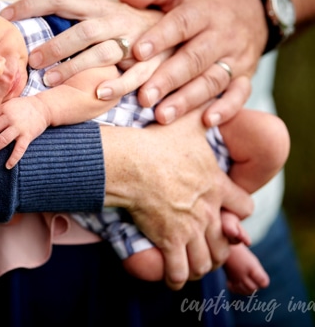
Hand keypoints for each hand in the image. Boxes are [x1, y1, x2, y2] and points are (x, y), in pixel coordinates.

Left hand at [0, 0, 170, 97]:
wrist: (187, 25)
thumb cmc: (135, 23)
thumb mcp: (108, 11)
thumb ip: (80, 12)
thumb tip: (45, 10)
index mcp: (99, 6)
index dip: (31, 4)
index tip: (6, 15)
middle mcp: (115, 21)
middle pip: (82, 29)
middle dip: (55, 45)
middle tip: (31, 61)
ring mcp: (134, 42)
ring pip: (102, 52)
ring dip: (75, 66)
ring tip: (49, 80)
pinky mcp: (150, 63)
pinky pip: (134, 76)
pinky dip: (117, 85)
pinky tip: (97, 93)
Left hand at [0, 96, 50, 168]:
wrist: (43, 107)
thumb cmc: (23, 107)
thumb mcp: (8, 105)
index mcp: (5, 109)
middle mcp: (11, 118)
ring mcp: (19, 128)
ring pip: (3, 139)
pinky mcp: (28, 136)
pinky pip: (20, 149)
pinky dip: (13, 158)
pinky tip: (7, 166)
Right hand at [101, 106, 253, 289]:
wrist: (130, 162)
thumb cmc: (156, 141)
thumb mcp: (186, 123)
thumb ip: (202, 112)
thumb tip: (208, 98)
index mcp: (216, 185)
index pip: (244, 207)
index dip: (238, 212)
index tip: (227, 213)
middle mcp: (208, 210)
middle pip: (226, 241)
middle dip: (220, 247)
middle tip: (209, 247)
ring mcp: (189, 228)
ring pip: (205, 259)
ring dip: (201, 265)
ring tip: (193, 265)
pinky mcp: (169, 240)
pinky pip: (178, 270)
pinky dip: (177, 277)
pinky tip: (173, 277)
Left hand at [118, 0, 264, 125]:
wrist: (252, 5)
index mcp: (203, 10)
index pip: (181, 23)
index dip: (160, 38)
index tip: (138, 52)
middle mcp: (222, 34)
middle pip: (195, 58)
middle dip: (168, 79)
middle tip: (144, 98)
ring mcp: (236, 57)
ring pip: (213, 80)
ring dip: (188, 100)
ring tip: (162, 116)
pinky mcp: (245, 75)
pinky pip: (240, 93)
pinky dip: (227, 109)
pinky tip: (207, 122)